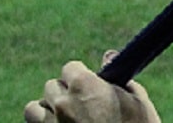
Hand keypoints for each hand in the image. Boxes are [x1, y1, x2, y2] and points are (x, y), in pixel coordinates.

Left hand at [25, 56, 158, 122]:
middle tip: (81, 106)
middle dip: (64, 93)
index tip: (91, 87)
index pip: (70, 68)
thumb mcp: (138, 103)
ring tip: (63, 119)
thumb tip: (108, 56)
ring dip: (46, 110)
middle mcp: (63, 104)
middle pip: (51, 87)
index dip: (81, 76)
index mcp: (84, 85)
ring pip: (34, 109)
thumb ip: (118, 78)